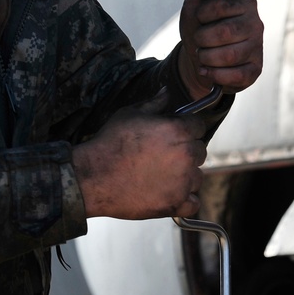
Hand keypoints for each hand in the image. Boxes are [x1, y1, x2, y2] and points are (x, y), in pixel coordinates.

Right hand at [72, 90, 206, 218]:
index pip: (199, 126)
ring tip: (161, 176)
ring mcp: (183, 182)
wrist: (93, 177)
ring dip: (185, 176)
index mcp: (178, 130)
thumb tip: (167, 92)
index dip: (187, 128)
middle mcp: (186, 155)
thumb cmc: (110, 144)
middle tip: (164, 156)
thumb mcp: (130, 115)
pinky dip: (185, 200)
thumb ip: (154, 103)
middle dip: (186, 152)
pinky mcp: (176, 203)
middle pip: (200, 151)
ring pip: (197, 177)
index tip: (176, 134)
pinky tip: (170, 194)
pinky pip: (194, 203)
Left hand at [177, 0, 263, 99]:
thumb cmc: (200, 28)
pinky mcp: (256, 69)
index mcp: (246, 2)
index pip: (221, 5)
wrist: (200, 58)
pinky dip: (215, 75)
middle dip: (203, 39)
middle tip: (199, 41)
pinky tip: (208, 70)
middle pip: (226, 32)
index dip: (202, 15)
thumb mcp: (195, 5)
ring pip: (230, 56)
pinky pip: (236, 75)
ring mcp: (258, 48)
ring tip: (202, 56)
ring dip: (206, 58)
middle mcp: (257, 23)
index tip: (199, 19)